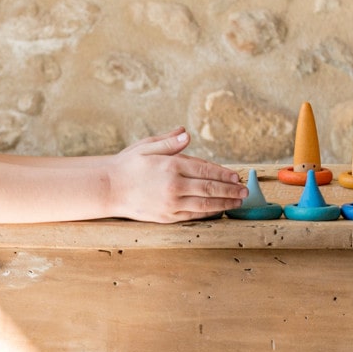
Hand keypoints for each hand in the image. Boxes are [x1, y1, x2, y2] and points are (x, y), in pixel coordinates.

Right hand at [109, 127, 246, 222]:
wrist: (108, 188)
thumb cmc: (127, 165)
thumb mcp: (147, 146)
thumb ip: (169, 141)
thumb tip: (187, 134)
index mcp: (171, 166)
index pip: (206, 169)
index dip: (224, 174)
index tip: (236, 176)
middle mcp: (174, 186)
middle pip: (210, 188)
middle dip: (230, 190)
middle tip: (244, 191)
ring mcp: (171, 203)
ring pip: (205, 205)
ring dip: (225, 203)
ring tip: (237, 202)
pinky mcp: (167, 217)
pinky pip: (193, 215)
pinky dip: (209, 213)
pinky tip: (218, 210)